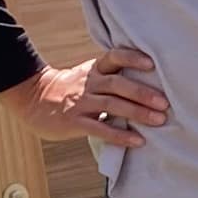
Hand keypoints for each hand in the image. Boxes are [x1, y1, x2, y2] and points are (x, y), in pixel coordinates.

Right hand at [22, 47, 167, 147]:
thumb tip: (150, 84)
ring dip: (137, 113)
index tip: (151, 64)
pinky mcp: (74, 122)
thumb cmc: (71, 89)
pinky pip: (99, 128)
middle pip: (117, 84)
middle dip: (142, 93)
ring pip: (111, 105)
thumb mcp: (89, 75)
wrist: (33, 99)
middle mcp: (89, 83)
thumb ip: (113, 77)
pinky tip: (137, 141)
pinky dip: (120, 135)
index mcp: (95, 69)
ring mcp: (81, 102)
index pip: (114, 57)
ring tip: (159, 120)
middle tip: (164, 103)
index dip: (132, 59)